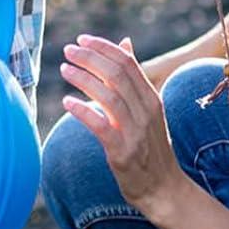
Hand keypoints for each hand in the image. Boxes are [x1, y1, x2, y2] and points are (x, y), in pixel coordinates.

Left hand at [58, 34, 184, 216]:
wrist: (164, 188)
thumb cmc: (151, 145)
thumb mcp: (148, 108)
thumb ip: (135, 77)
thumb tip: (124, 43)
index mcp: (152, 98)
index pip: (128, 63)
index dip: (103, 47)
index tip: (81, 40)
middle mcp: (146, 111)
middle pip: (117, 74)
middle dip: (90, 58)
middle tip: (68, 50)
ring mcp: (136, 132)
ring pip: (108, 96)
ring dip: (83, 79)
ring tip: (64, 69)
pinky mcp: (122, 152)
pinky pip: (101, 126)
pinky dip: (83, 111)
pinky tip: (67, 102)